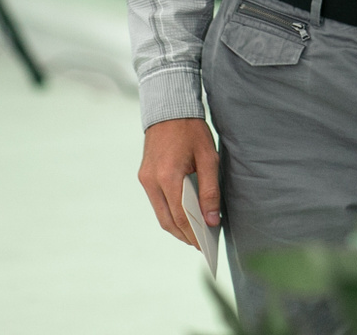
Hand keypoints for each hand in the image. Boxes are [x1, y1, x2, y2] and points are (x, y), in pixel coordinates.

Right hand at [138, 117, 219, 246]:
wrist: (169, 110)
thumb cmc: (192, 132)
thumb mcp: (208, 158)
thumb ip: (210, 190)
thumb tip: (212, 220)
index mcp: (168, 176)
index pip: (181, 215)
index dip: (194, 233)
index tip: (207, 246)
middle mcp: (151, 181)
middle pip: (167, 220)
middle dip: (185, 236)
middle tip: (203, 246)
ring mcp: (145, 180)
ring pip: (160, 214)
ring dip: (176, 227)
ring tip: (196, 236)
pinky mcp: (144, 177)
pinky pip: (157, 203)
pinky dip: (170, 214)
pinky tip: (184, 218)